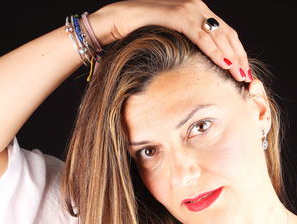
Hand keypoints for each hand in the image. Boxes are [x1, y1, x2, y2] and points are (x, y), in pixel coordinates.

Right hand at [93, 0, 250, 81]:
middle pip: (226, 34)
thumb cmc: (138, 32)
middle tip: (246, 77)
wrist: (116, 20)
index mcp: (196, 13)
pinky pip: (201, 35)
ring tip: (239, 74)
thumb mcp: (168, 39)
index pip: (224, 33)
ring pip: (218, 34)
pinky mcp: (177, 15)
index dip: (236, 52)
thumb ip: (184, 44)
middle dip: (238, 57)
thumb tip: (195, 64)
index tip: (242, 71)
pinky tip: (224, 63)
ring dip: (231, 56)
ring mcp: (188, 9)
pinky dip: (214, 50)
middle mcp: (196, 8)